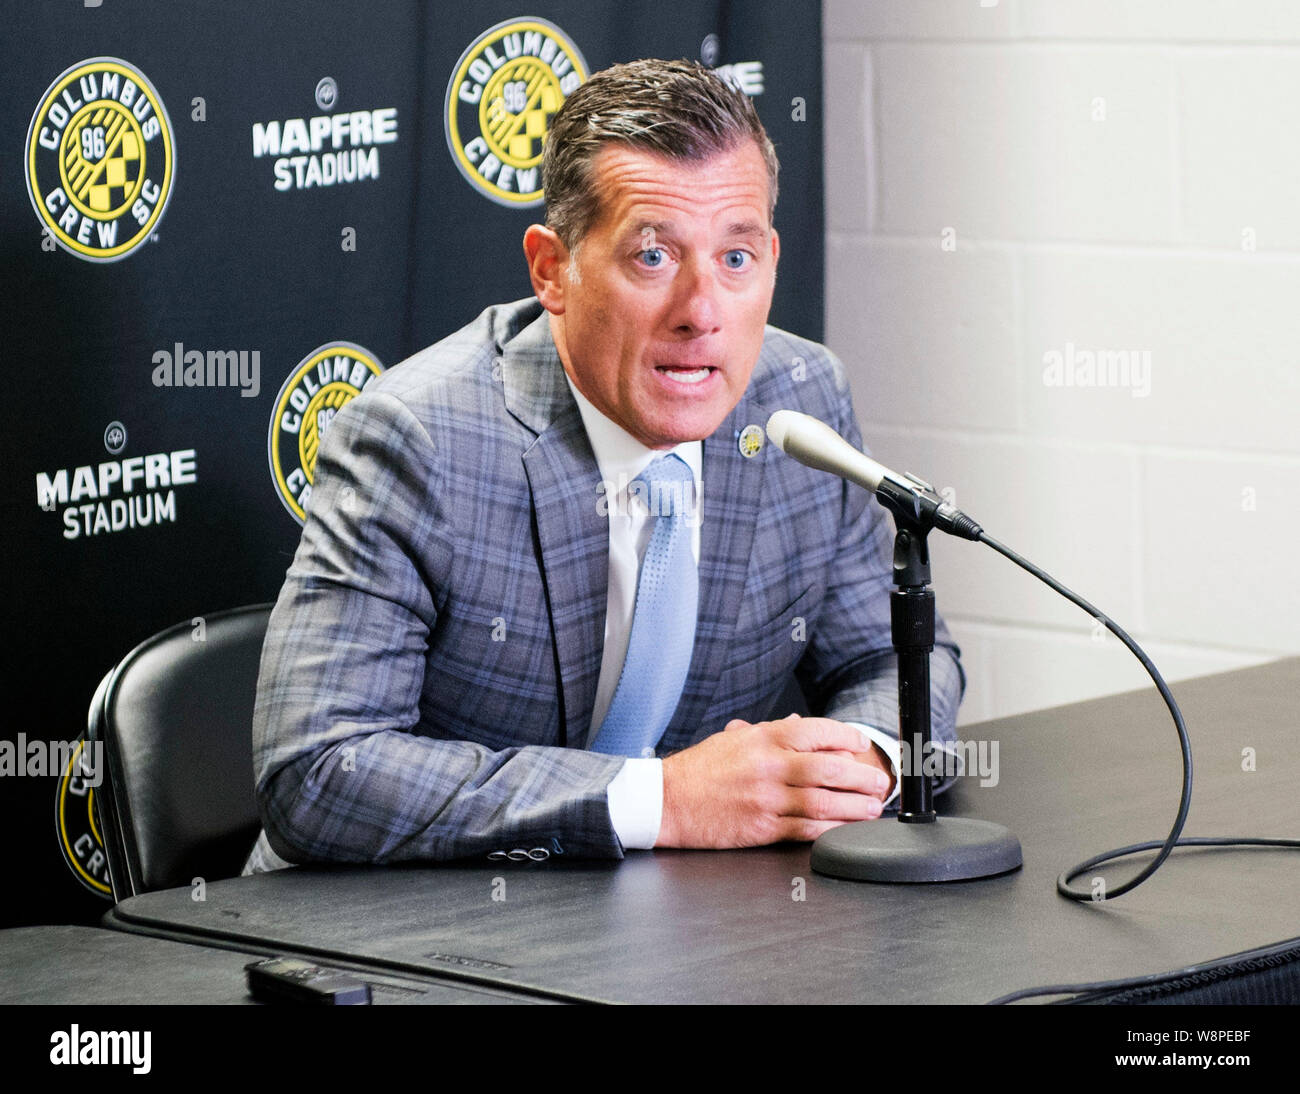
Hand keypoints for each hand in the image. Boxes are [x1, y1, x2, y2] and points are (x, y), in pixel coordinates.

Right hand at [656, 713, 893, 848]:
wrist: (667, 800)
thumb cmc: (699, 769)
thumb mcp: (735, 740)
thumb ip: (771, 733)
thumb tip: (802, 724)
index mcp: (762, 738)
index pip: (815, 730)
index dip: (845, 736)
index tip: (860, 745)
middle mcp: (768, 765)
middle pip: (828, 768)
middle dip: (860, 776)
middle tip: (878, 782)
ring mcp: (766, 798)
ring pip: (823, 801)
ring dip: (854, 806)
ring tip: (871, 808)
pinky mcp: (762, 827)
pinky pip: (805, 829)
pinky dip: (831, 829)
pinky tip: (845, 829)